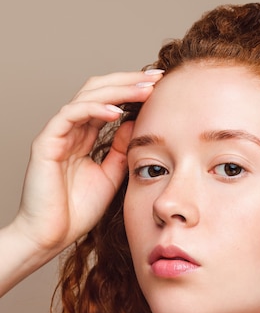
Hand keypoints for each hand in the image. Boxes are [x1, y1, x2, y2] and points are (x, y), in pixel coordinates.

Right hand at [12, 70, 162, 255]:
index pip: (109, 102)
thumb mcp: (111, 176)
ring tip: (144, 88)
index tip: (160, 87)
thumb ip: (121, 151)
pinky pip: (70, 115)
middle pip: (99, 91)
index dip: (132, 92)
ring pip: (87, 97)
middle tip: (156, 77)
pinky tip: (117, 111)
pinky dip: (94, 109)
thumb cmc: (76, 211)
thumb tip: (136, 124)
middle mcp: (70, 130)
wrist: (50, 235)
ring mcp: (57, 134)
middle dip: (129, 81)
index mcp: (84, 137)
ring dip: (118, 89)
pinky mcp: (46, 142)